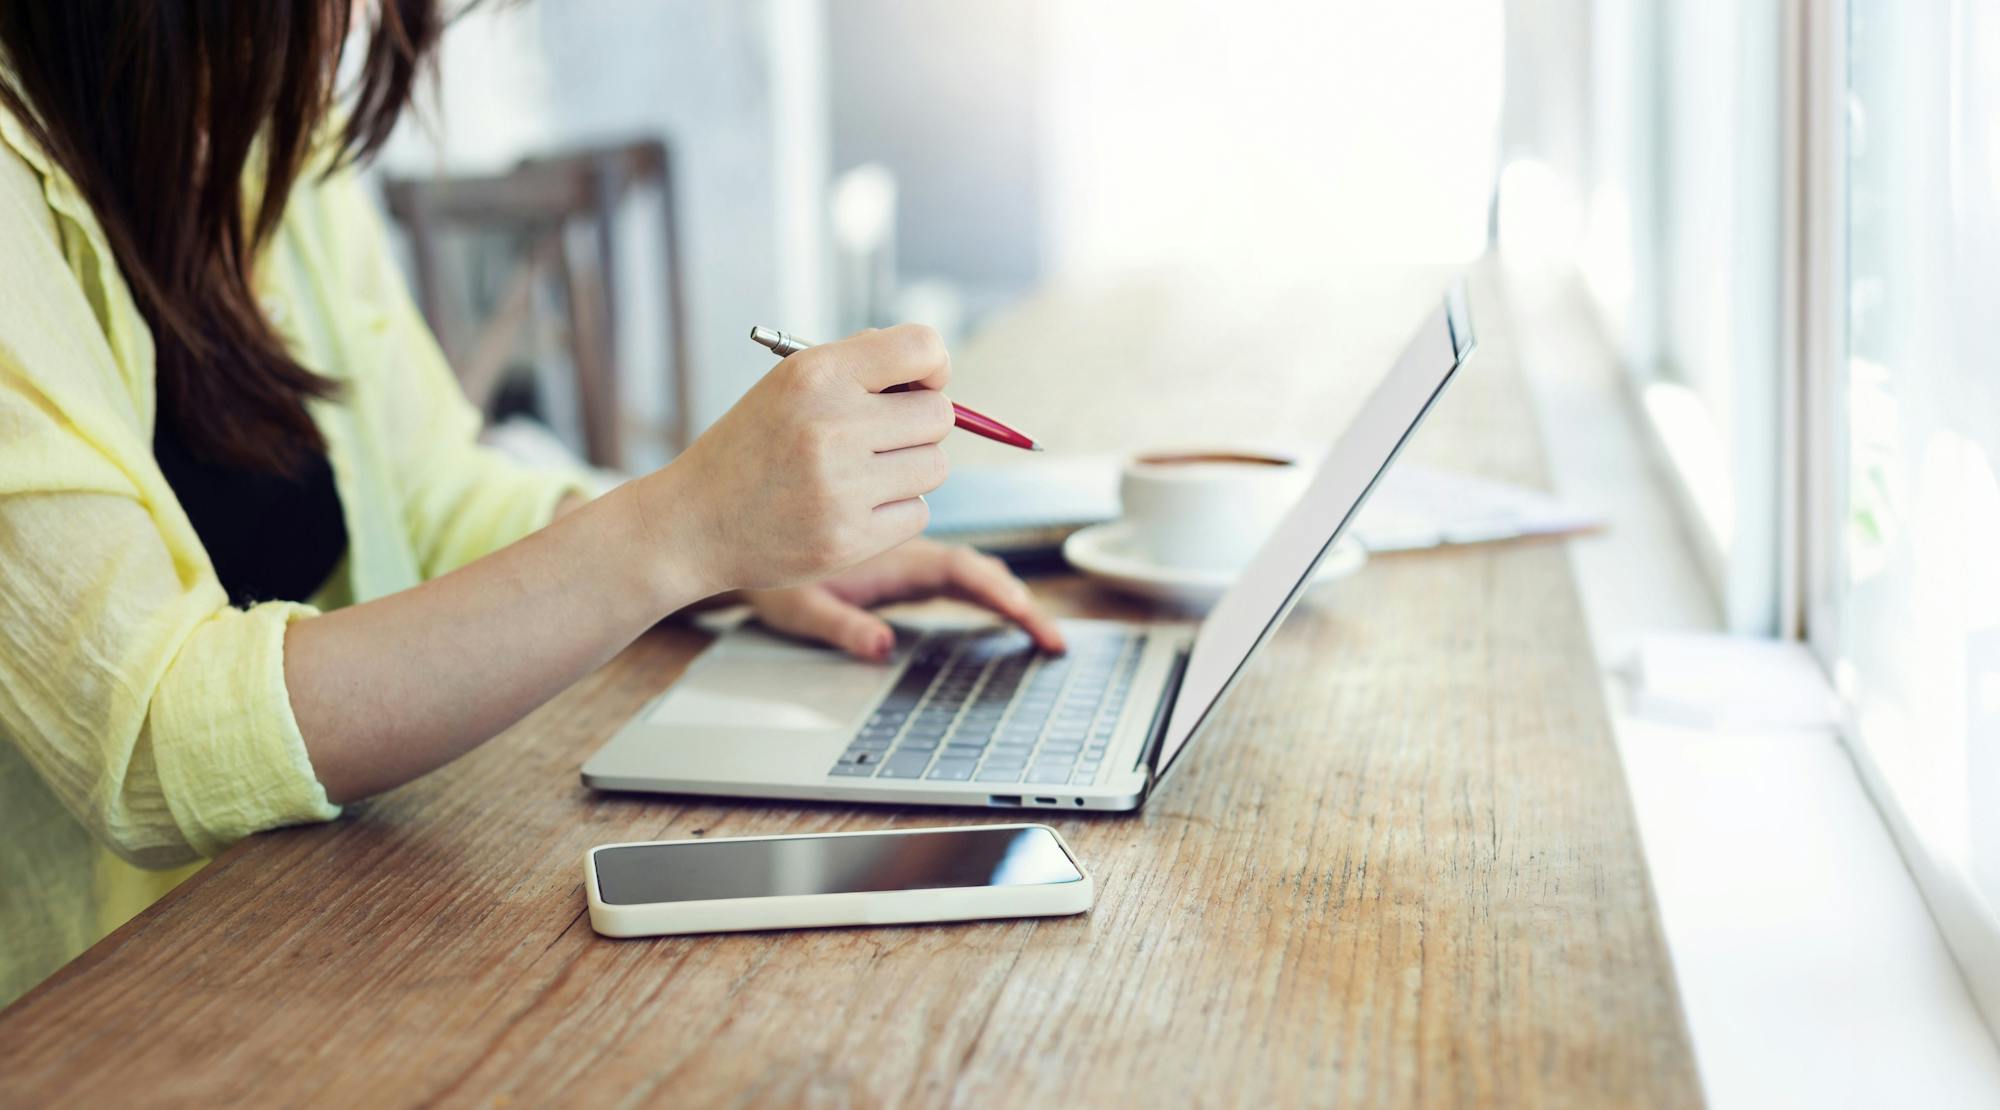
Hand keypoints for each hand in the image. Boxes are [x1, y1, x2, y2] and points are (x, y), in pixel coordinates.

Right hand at [640, 325, 955, 596]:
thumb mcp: (788, 385)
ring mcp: (841, 486)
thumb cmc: (752, 448)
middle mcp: (832, 425)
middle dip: (919, 427)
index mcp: (817, 374)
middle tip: (880, 440)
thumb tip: (930, 367)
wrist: (693, 523)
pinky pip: (917, 514)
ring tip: (860, 476)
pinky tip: (851, 510)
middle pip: (939, 416)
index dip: (934, 368)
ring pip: (934, 467)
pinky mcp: (849, 539)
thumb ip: (857, 365)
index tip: (918, 386)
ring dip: (908, 473)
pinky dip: (894, 514)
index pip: (922, 348)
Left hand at [744, 538, 1066, 660]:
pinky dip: (981, 589)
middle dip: (1018, 600)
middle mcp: (903, 551)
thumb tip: (883, 647)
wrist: (737, 533)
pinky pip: (949, 572)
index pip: (957, 571)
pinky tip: (999, 611)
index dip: (996, 590)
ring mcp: (903, 556)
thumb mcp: (798, 606)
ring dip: (1006, 593)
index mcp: (889, 558)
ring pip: (967, 568)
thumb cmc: (762, 569)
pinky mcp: (896, 563)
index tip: (1024, 613)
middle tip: (1052, 640)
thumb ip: (841, 625)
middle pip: (975, 570)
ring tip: (1042, 633)